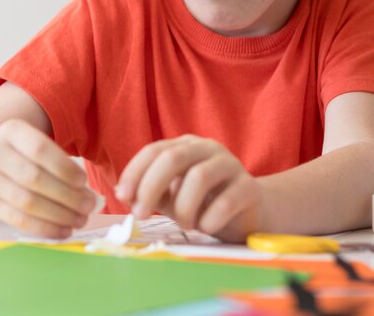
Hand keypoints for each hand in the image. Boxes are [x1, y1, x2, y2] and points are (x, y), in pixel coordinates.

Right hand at [0, 119, 95, 238]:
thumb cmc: (19, 151)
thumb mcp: (32, 142)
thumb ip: (58, 161)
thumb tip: (87, 192)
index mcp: (11, 130)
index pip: (40, 149)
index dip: (64, 167)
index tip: (84, 181)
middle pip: (34, 178)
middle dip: (67, 195)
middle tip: (89, 205)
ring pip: (27, 202)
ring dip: (58, 215)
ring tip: (80, 219)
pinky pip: (17, 220)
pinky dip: (43, 228)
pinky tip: (62, 230)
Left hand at [115, 135, 264, 241]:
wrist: (249, 212)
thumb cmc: (205, 202)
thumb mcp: (173, 197)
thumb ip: (152, 194)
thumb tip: (127, 196)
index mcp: (185, 146)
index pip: (154, 150)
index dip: (135, 172)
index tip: (123, 196)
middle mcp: (207, 149)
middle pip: (174, 157)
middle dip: (151, 186)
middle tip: (141, 214)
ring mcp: (230, 164)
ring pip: (199, 177)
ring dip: (184, 207)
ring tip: (185, 224)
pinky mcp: (249, 187)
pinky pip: (227, 200)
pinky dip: (209, 219)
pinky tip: (205, 227)